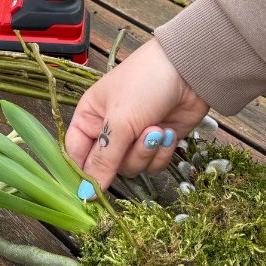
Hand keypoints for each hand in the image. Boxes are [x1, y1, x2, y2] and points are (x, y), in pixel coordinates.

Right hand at [66, 39, 207, 190]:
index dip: (82, 174)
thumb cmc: (145, 84)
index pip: (75, 155)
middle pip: (107, 167)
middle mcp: (109, 131)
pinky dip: (163, 152)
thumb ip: (103, 160)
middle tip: (139, 136)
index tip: (89, 193)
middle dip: (126, 155)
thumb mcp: (119, 122)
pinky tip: (169, 131)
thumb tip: (86, 194)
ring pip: (132, 168)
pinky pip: (153, 165)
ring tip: (157, 129)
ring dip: (147, 152)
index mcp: (89, 118)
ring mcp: (134, 138)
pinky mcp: (158, 144)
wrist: (190, 70)